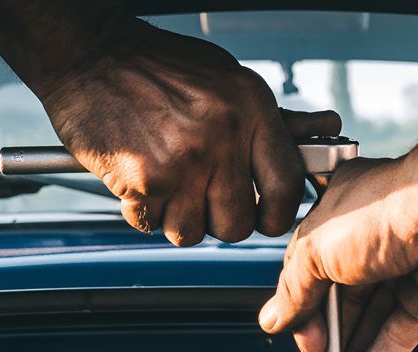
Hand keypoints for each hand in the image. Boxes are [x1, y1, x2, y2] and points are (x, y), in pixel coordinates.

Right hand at [34, 20, 340, 244]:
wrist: (90, 54)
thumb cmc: (159, 66)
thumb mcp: (228, 81)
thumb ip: (276, 119)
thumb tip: (328, 131)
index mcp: (251, 109)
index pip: (287, 185)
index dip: (277, 213)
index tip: (266, 215)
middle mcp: (223, 136)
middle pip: (239, 223)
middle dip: (220, 220)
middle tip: (203, 196)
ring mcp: (184, 161)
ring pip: (193, 233)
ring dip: (178, 219)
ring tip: (168, 185)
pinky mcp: (144, 180)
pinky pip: (152, 224)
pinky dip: (143, 212)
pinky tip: (139, 179)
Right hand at [257, 157, 417, 351]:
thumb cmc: (391, 209)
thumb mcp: (317, 250)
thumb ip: (294, 289)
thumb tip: (273, 318)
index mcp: (341, 219)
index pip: (312, 271)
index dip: (301, 306)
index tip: (295, 334)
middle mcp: (373, 243)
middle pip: (341, 302)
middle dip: (325, 337)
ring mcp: (404, 273)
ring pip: (370, 322)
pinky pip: (398, 337)